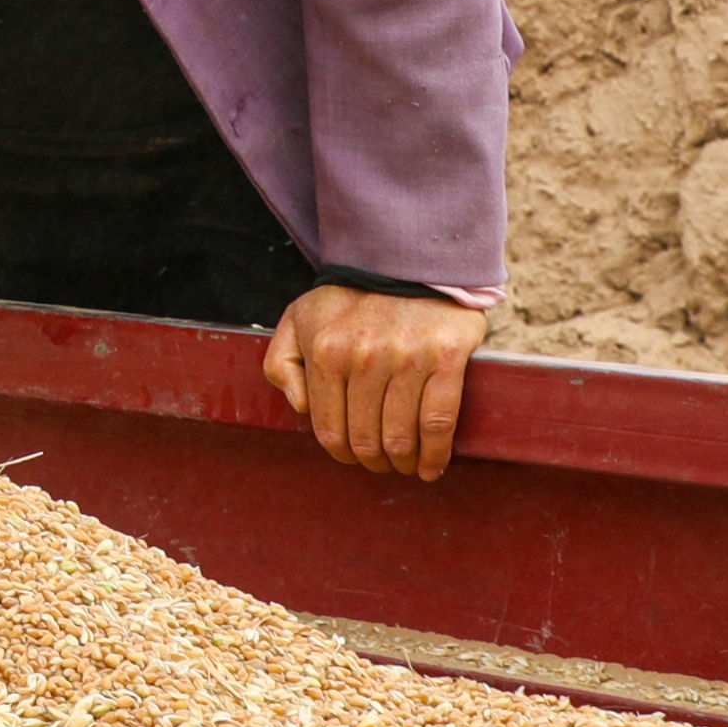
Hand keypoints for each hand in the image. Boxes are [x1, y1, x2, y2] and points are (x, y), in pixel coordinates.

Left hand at [263, 284, 485, 480]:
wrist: (408, 260)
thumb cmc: (350, 297)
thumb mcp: (299, 319)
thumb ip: (282, 363)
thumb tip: (300, 409)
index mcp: (325, 352)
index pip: (330, 429)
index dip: (342, 454)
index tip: (353, 457)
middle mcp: (363, 357)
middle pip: (366, 439)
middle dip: (374, 462)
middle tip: (383, 464)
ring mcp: (406, 358)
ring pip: (401, 437)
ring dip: (403, 463)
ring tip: (406, 466)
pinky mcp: (445, 357)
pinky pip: (438, 421)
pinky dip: (435, 454)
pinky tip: (432, 466)